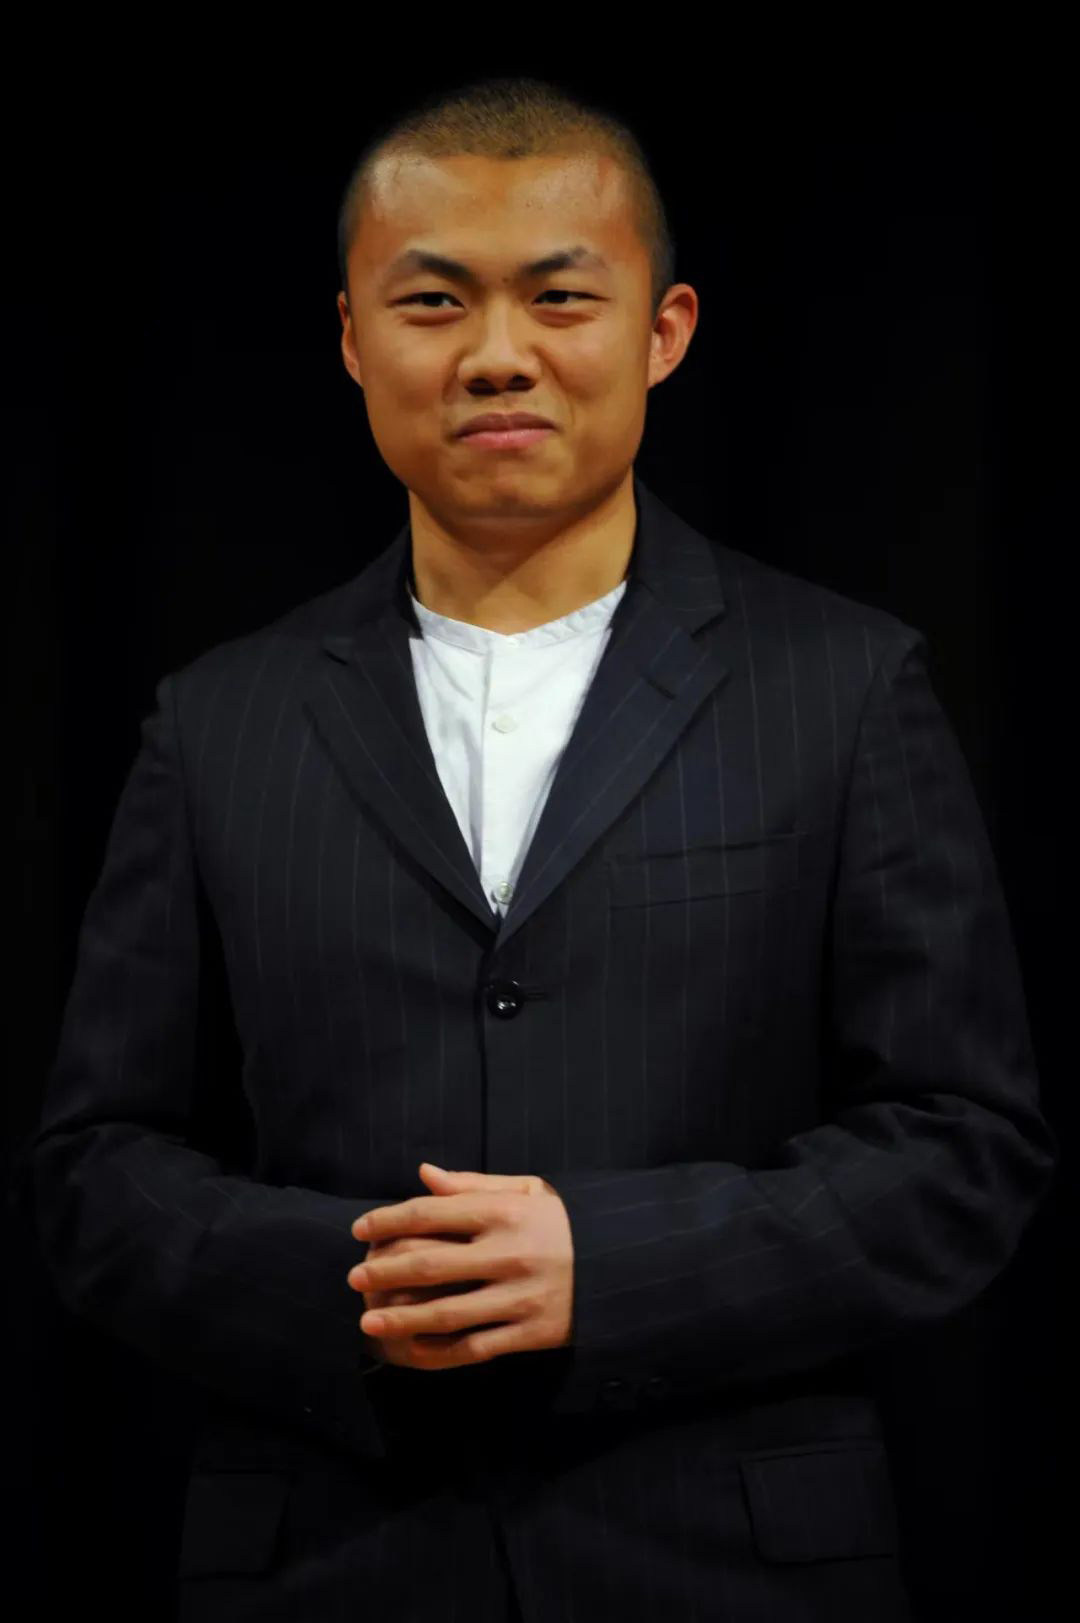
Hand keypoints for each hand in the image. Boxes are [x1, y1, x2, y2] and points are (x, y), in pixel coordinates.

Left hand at [347, 1163, 573, 1369]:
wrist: (624, 1266)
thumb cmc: (565, 1223)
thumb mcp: (528, 1191)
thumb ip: (473, 1185)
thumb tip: (424, 1174)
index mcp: (504, 1212)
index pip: (429, 1213)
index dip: (386, 1219)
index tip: (358, 1228)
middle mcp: (508, 1254)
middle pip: (428, 1265)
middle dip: (382, 1271)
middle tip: (352, 1276)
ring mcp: (518, 1297)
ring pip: (445, 1313)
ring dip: (399, 1320)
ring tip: (367, 1322)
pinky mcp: (530, 1334)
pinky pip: (473, 1348)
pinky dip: (438, 1353)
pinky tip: (412, 1351)